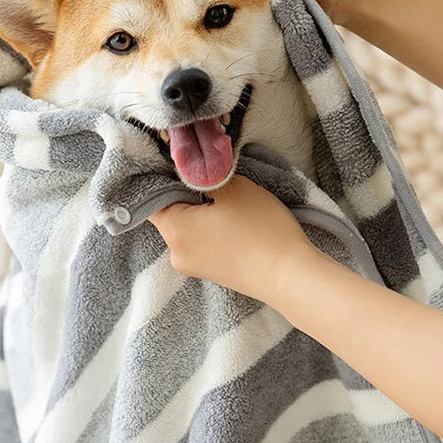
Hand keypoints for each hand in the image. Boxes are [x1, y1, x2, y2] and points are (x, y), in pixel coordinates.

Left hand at [146, 175, 310, 305]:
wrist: (289, 277)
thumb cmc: (260, 229)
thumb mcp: (234, 187)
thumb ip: (206, 176)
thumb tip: (193, 173)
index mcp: (172, 229)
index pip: (153, 196)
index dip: (169, 176)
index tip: (190, 165)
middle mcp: (174, 252)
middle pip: (171, 213)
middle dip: (190, 195)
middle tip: (217, 182)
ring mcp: (193, 267)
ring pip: (189, 228)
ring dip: (204, 213)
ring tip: (232, 204)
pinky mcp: (211, 273)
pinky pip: (203, 244)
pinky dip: (213, 230)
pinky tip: (236, 224)